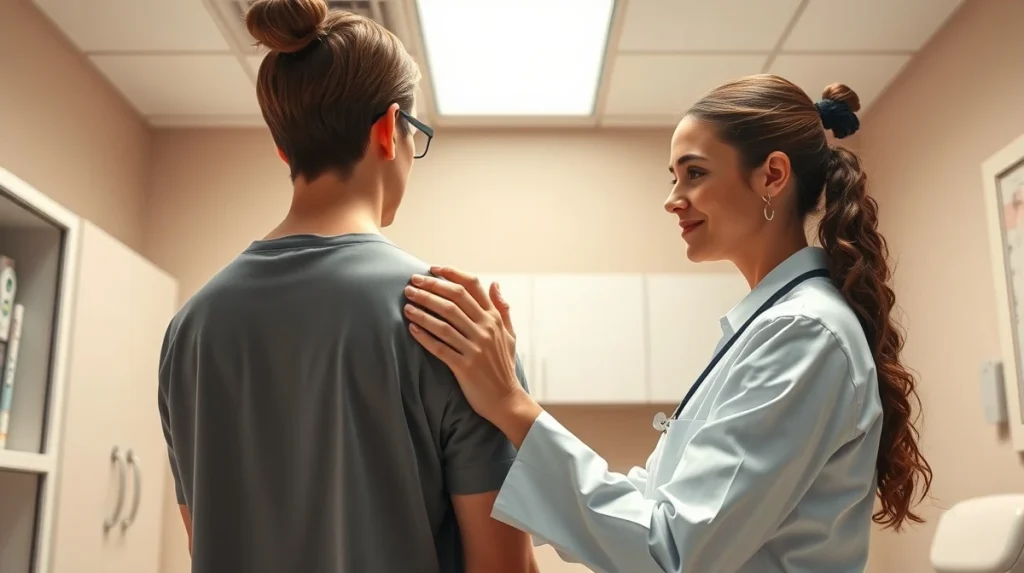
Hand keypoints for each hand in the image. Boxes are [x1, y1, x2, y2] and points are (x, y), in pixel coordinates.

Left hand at [404, 266, 541, 440]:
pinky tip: (411, 328)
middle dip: (430, 288)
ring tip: (406, 303)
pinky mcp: (465, 366)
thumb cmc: (504, 366)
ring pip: (444, 322)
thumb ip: (502, 308)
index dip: (451, 274)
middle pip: (454, 300)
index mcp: (494, 318)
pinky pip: (440, 348)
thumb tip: (496, 284)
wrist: (507, 399)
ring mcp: (475, 348)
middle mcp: (485, 329)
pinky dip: (424, 336)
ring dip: (423, 310)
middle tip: (411, 283)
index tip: (431, 269)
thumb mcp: (510, 335)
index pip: (472, 286)